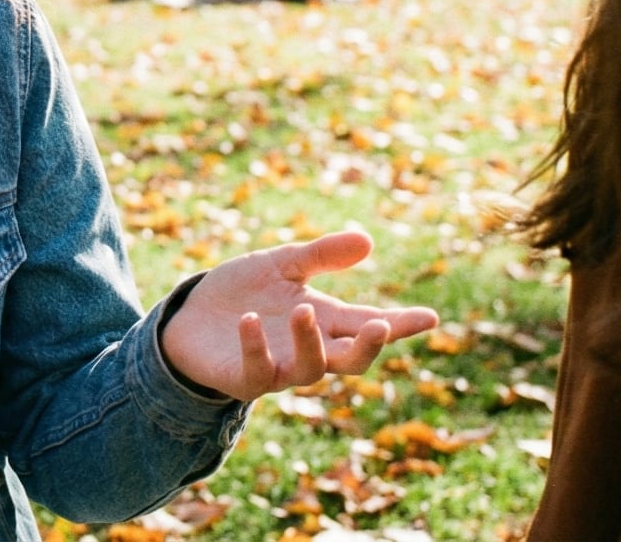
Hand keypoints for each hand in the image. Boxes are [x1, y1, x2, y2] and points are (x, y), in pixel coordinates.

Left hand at [159, 230, 437, 401]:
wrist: (190, 316)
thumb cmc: (242, 292)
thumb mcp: (280, 266)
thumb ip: (321, 256)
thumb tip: (368, 241)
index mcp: (324, 320)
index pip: (368, 323)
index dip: (401, 324)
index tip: (431, 317)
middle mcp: (308, 348)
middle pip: (352, 359)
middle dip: (369, 346)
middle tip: (381, 325)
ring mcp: (278, 367)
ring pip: (310, 370)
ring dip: (311, 342)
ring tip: (304, 311)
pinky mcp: (244, 378)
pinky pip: (257, 371)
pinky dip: (256, 346)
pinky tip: (250, 321)